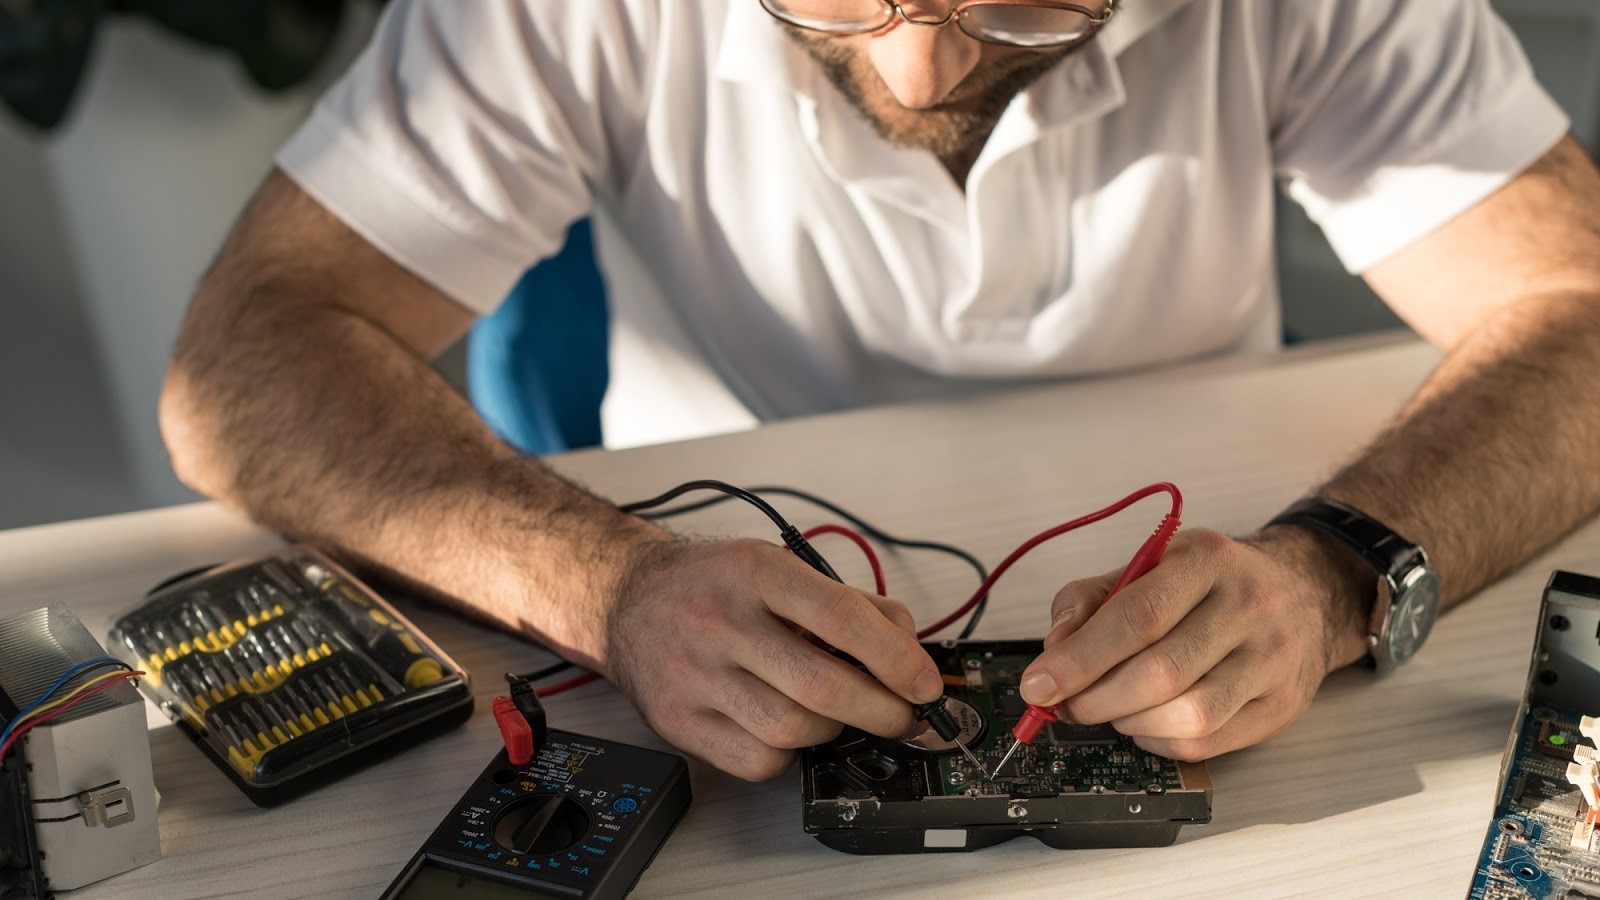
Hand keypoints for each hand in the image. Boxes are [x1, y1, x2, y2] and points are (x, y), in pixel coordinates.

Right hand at [603, 537, 944, 779]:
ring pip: (793, 730)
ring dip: (835, 730)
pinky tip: (788, 729)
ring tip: (838, 714)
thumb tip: (909, 651)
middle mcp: (721, 622)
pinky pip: (758, 761)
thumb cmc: (712, 585)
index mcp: (755, 572)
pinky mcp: (679, 723)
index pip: (841, 618)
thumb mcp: (778, 567)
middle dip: (882, 710)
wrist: (626, 600)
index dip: (896, 658)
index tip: (925, 684)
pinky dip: (789, 754)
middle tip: (905, 716)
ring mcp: (695, 677)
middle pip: (822, 686)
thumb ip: (848, 603)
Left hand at [1017, 527, 1371, 760]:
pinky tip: (1147, 721)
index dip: (1080, 658)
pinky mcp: (1281, 706)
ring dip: (1129, 722)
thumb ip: (1090, 600)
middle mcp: (1247, 606)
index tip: (1039, 683)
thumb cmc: (1210, 584)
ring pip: (1186, 717)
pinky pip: (1207, 744)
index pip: (1136, 616)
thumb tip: (1054, 650)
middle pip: (1159, 673)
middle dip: (1097, 699)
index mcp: (1206, 560)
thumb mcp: (1148, 565)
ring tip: (1112, 709)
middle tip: (1068, 704)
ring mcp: (1272, 659)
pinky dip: (1159, 741)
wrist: (1304, 593)